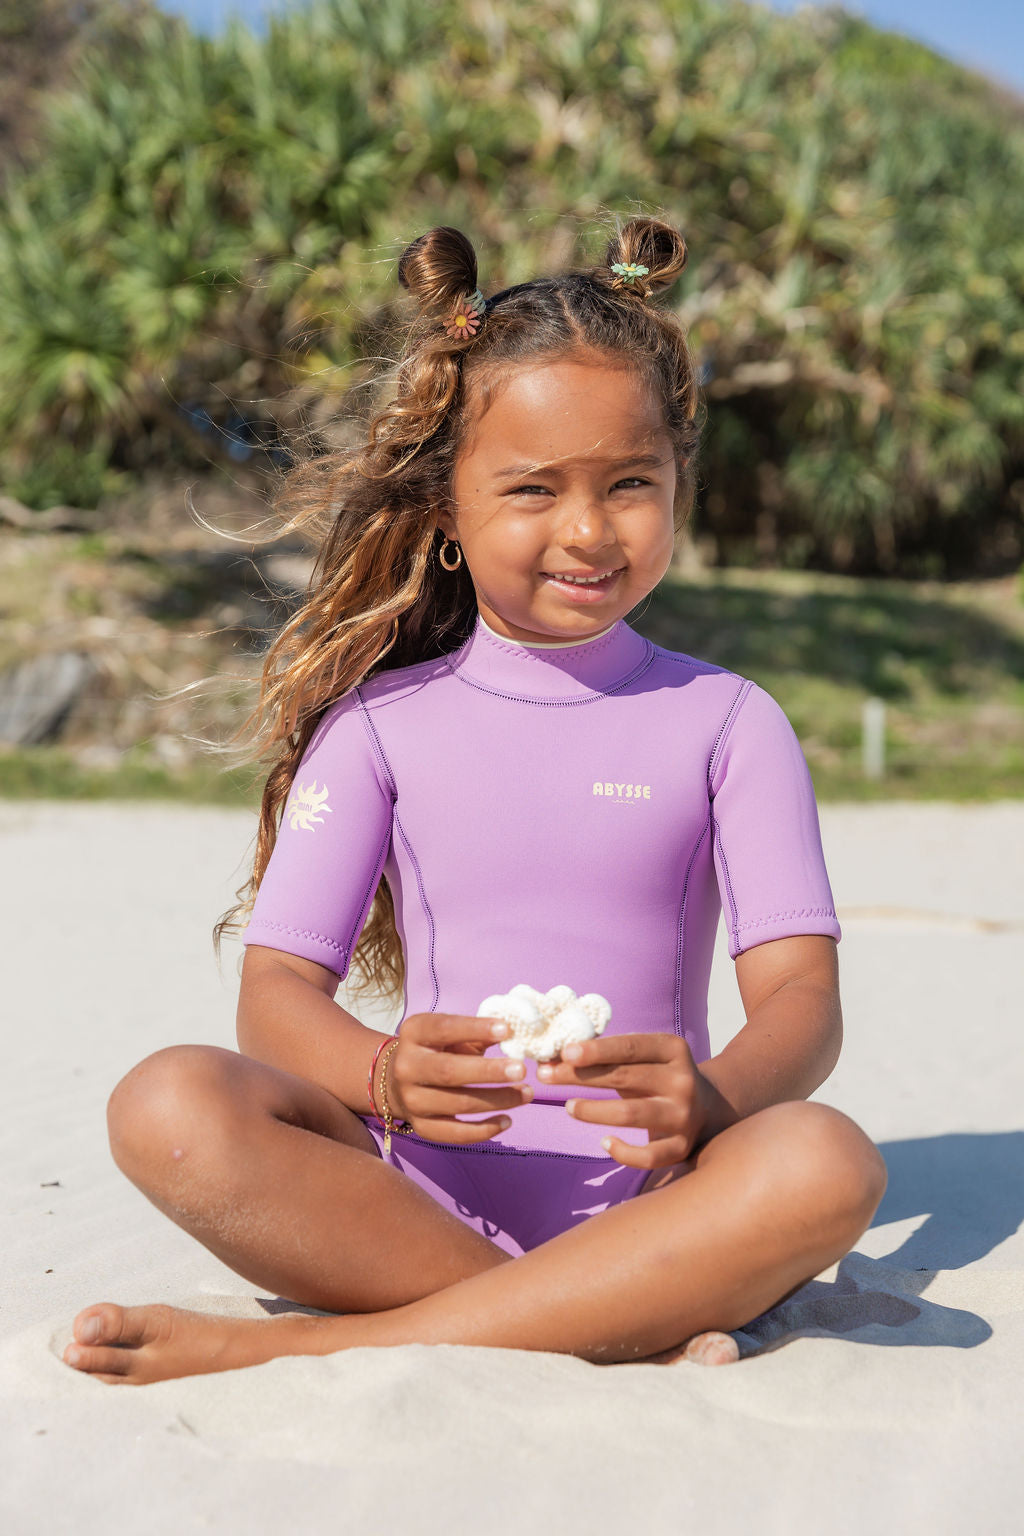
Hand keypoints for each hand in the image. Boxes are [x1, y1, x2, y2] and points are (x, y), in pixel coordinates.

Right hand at [383, 1013, 532, 1144]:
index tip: (507, 1030)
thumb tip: (516, 1034)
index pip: (444, 1028)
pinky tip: (508, 1120)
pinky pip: (455, 1134)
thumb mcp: (450, 1033)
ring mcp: (412, 1100)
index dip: (475, 1028)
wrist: (396, 1080)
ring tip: (527, 1093)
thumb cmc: (437, 1049)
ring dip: (497, 1100)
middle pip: (448, 1071)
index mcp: (414, 1033)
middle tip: (521, 1069)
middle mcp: (407, 1066)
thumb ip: (478, 1032)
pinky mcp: (421, 1127)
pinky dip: (484, 1130)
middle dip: (488, 1071)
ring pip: (457, 1104)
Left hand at [536, 1033, 720, 1168]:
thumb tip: (554, 1058)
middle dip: (581, 1076)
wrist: (708, 1109)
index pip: (630, 1047)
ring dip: (594, 1111)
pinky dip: (623, 1153)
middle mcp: (682, 1081)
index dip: (597, 1049)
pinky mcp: (682, 1147)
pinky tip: (604, 1143)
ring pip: (632, 1115)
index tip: (565, 1052)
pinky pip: (648, 1156)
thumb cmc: (659, 1077)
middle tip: (546, 1076)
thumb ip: (608, 1056)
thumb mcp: (645, 1058)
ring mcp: (683, 1115)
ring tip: (568, 1107)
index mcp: (674, 1050)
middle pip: (624, 1077)